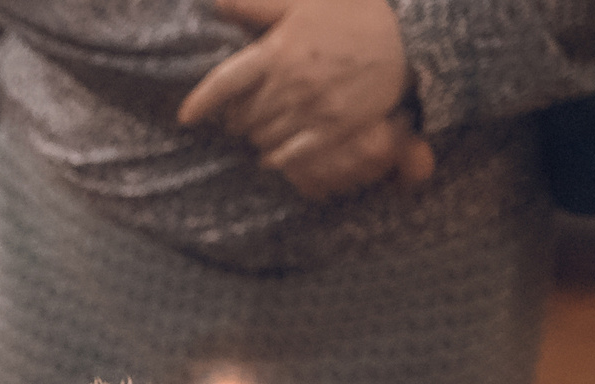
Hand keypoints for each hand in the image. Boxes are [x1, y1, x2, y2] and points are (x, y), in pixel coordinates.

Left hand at [181, 0, 420, 189]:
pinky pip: (287, 156)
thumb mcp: (303, 2)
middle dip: (234, 118)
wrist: (407, 39)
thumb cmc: (351, 15)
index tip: (187, 117)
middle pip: (240, 117)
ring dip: (254, 136)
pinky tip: (271, 152)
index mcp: (278, 52)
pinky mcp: (332, 130)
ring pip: (260, 137)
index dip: (201, 102)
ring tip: (259, 127)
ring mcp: (312, 110)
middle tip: (240, 113)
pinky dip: (273, 157)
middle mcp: (291, 84)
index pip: (224, 83)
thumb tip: (214, 2)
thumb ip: (256, 5)